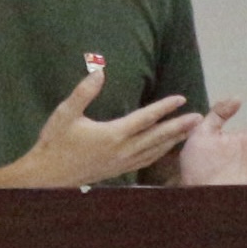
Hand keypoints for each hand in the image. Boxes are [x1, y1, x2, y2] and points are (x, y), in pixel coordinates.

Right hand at [5, 67, 201, 187]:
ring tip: (188, 133)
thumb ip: (83, 92)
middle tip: (198, 118)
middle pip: (156, 137)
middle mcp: (121, 151)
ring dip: (172, 141)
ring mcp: (121, 163)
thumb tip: (99, 71)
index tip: (181, 99)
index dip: (164, 108)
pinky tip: (164, 150)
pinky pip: (145, 161)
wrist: (47, 176)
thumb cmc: (55, 143)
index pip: (145, 119)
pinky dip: (159, 154)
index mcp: (112, 135)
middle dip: (178, 127)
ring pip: (154, 151)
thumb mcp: (65, 114)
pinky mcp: (117, 170)